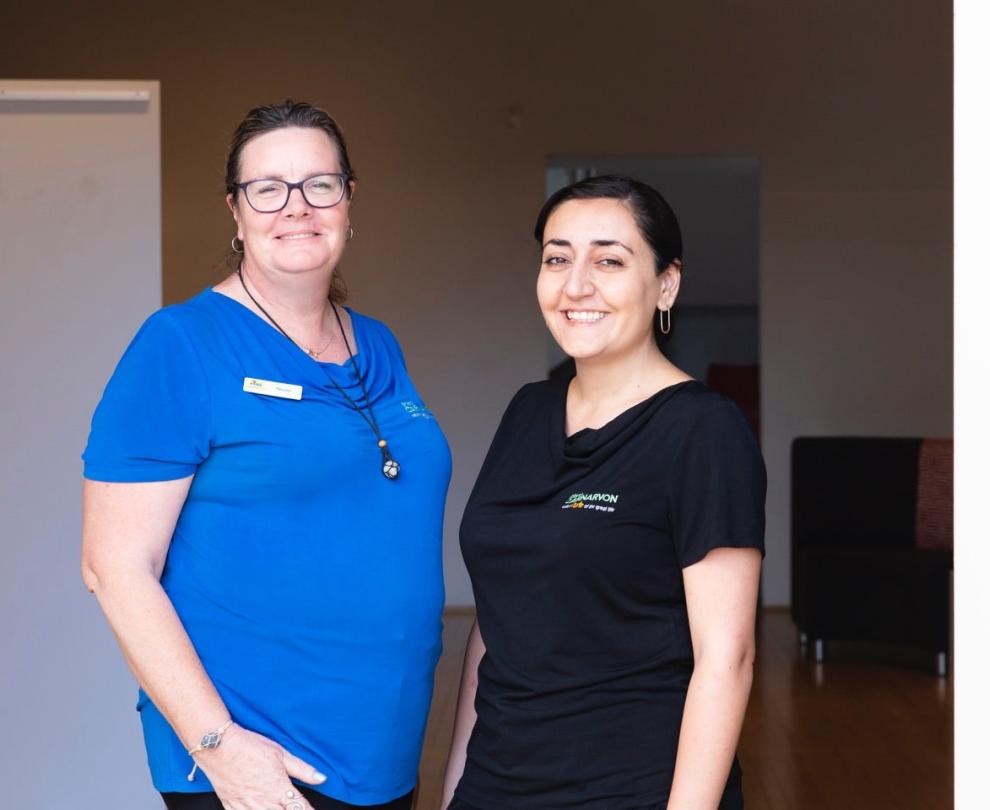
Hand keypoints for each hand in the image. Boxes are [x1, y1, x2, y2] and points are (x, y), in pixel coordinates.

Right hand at [193, 724, 326, 809]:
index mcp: (279, 788)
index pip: (300, 807)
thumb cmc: (251, 746)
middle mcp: (264, 801)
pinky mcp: (232, 807)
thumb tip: (322, 778)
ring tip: (281, 808)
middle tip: (296, 807)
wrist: (219, 747)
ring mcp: (246, 806)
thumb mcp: (281, 753)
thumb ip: (302, 769)